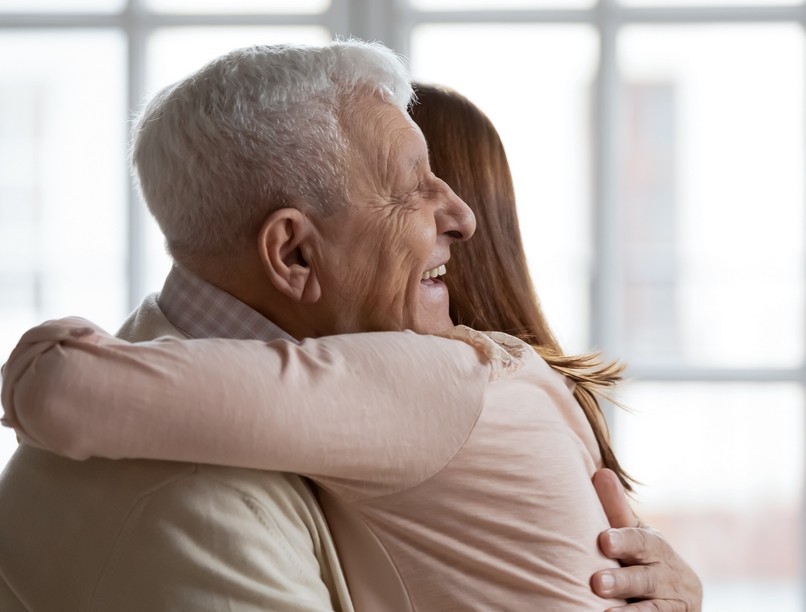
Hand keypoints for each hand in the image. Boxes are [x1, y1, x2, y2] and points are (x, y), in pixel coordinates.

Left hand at [591, 469, 702, 610]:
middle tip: (597, 582)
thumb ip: (616, 510)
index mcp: (656, 548)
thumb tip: (600, 471)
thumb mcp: (635, 535)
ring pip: (653, 608)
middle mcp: (669, 576)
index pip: (642, 542)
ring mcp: (673, 604)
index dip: (624, 540)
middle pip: (646, 578)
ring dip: (630, 611)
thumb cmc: (645, 560)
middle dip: (623, 580)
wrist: (680, 599)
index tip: (604, 540)